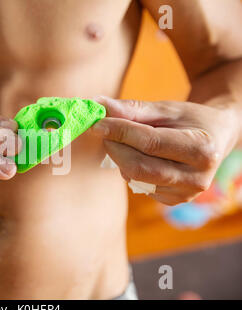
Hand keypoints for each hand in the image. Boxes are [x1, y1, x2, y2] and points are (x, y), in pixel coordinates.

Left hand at [91, 96, 238, 205]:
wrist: (215, 139)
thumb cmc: (190, 120)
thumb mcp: (167, 109)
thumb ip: (133, 108)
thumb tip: (99, 105)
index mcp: (202, 149)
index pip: (150, 142)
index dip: (120, 132)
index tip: (97, 123)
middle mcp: (197, 178)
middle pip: (139, 166)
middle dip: (114, 146)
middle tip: (103, 129)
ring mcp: (185, 193)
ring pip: (134, 177)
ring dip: (120, 156)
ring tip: (125, 139)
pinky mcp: (172, 200)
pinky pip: (137, 185)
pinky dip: (128, 168)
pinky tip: (138, 155)